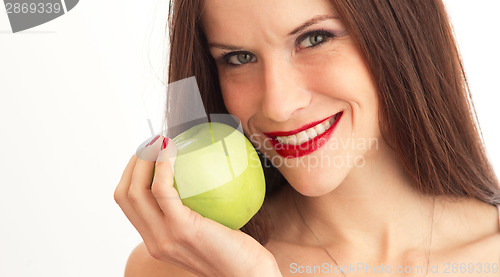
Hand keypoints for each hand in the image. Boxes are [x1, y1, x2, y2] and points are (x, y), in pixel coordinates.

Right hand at [114, 136, 281, 276]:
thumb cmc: (239, 252)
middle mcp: (154, 241)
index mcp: (157, 241)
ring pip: (136, 190)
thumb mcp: (211, 232)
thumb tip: (202, 176)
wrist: (249, 276)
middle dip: (133, 163)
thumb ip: (197, 212)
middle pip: (125, 195)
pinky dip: (163, 166)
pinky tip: (173, 150)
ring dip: (143, 159)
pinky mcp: (181, 229)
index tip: (147, 154)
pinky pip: (163, 190)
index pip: (129, 204)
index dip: (131, 175)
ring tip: (159, 141)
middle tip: (152, 142)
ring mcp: (165, 237)